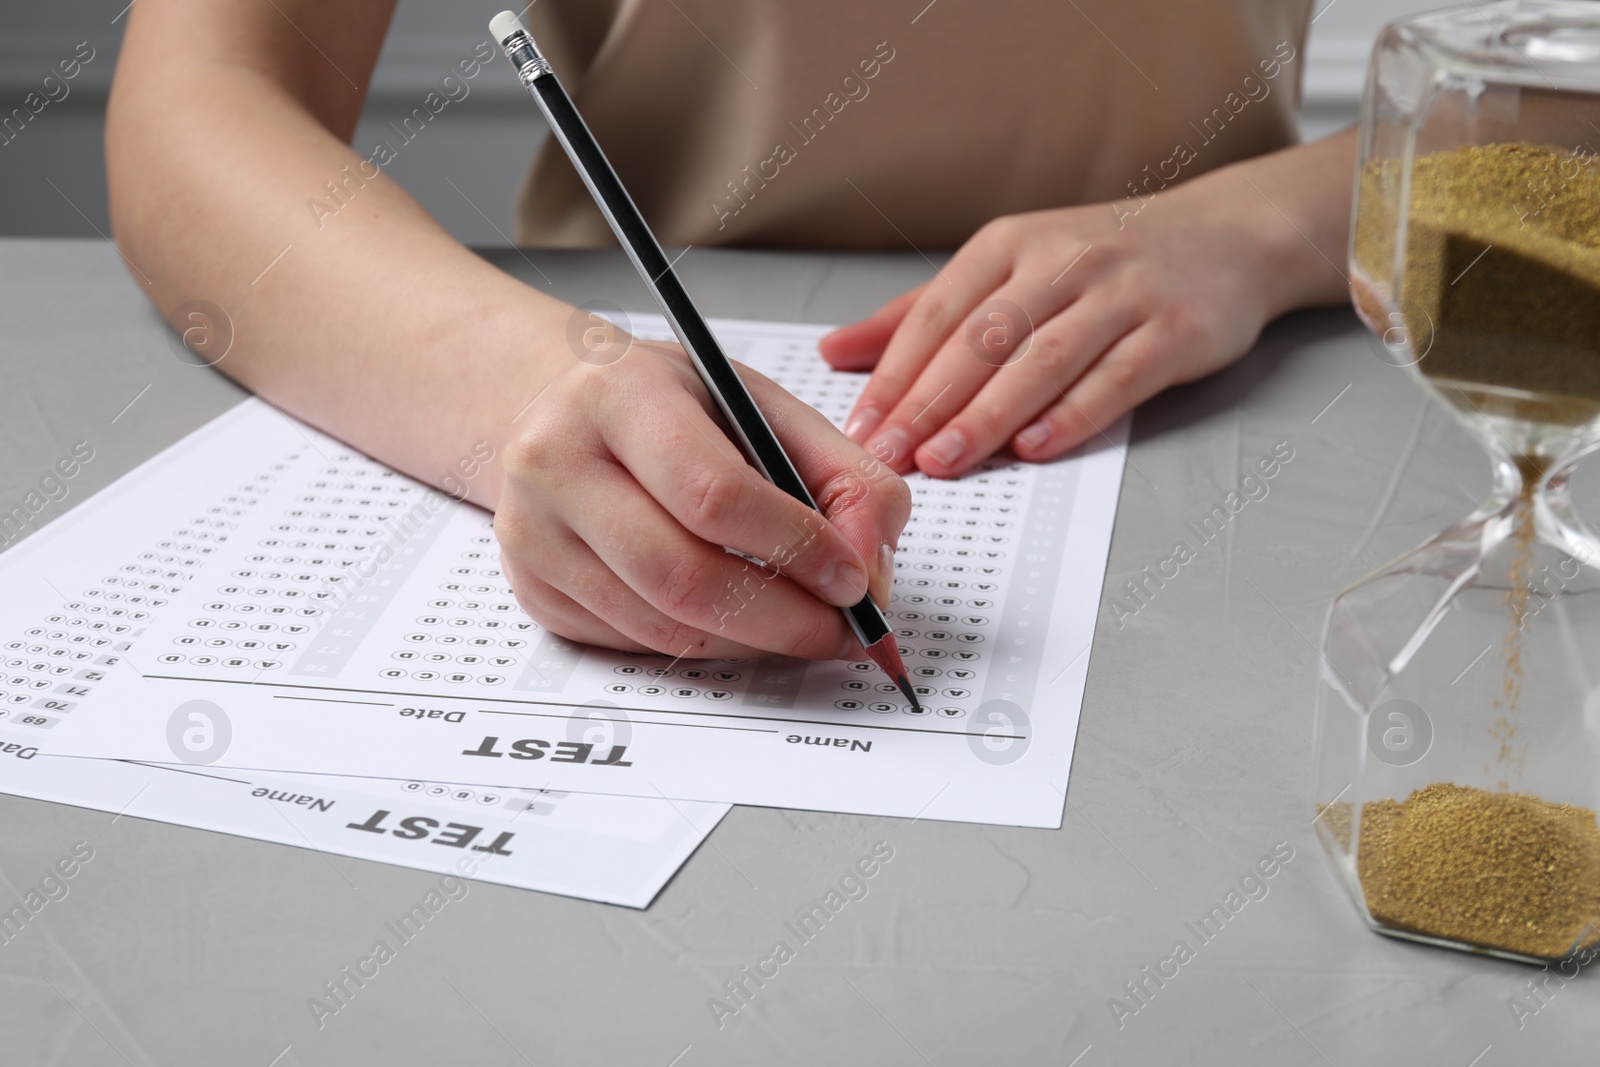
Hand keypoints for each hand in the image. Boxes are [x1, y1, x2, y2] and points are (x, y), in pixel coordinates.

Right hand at [493, 337, 911, 659]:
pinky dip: (705, 644)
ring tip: (806, 628)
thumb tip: (869, 570)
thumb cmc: (666, 404)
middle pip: (683, 575)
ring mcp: (532, 533)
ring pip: (661, 625)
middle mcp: (556, 462)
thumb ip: (842, 474)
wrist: (553, 407)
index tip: (852, 578)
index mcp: (618, 393)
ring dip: (753, 643)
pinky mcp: (534, 589)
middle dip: (784, 618)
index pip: (712, 493)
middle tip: (844, 631)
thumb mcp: (759, 404)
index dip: (795, 547)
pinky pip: (635, 643)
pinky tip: (739, 621)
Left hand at [820, 163, 1317, 477]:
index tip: (861, 424)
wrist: (1228, 236)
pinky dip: (1072, 416)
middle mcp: (1063, 261)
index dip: (895, 373)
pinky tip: (1034, 449)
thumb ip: (924, 313)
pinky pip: (1115, 378)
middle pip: (983, 339)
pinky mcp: (1174, 331)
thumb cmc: (1105, 261)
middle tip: (886, 454)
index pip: (939, 313)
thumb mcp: (1008, 268)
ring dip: (987, 415)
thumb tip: (836, 351)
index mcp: (1010, 245)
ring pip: (1042, 360)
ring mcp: (1122, 294)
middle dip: (927, 402)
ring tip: (944, 459)